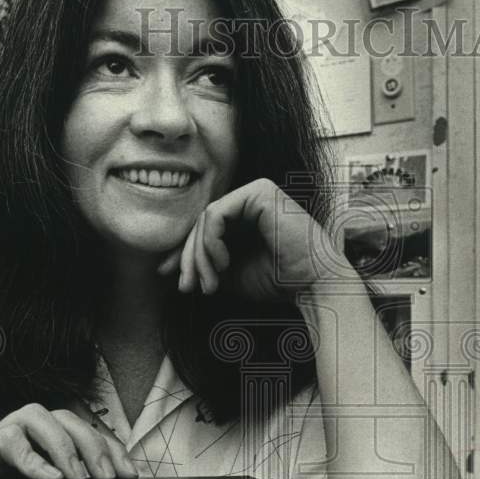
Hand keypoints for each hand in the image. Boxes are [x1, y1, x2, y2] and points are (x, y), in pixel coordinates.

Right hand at [0, 402, 138, 478]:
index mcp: (53, 436)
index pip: (90, 434)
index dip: (113, 450)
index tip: (129, 475)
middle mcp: (34, 427)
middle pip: (71, 420)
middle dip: (93, 447)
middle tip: (106, 478)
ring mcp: (10, 430)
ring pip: (42, 417)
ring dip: (64, 446)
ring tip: (76, 477)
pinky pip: (11, 440)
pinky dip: (32, 459)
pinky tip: (48, 477)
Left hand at [158, 178, 342, 301]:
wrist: (312, 284)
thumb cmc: (278, 281)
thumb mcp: (230, 275)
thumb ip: (205, 266)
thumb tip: (168, 268)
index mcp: (245, 216)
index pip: (203, 229)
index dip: (184, 254)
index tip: (174, 280)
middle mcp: (249, 200)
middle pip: (200, 223)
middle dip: (189, 258)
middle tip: (188, 286)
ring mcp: (255, 192)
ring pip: (205, 219)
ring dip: (199, 255)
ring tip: (210, 282)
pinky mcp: (259, 192)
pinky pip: (216, 214)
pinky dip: (211, 241)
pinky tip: (224, 262)